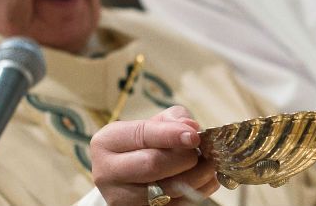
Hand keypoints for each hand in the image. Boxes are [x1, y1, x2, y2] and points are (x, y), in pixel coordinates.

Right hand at [90, 105, 218, 204]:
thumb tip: (191, 127)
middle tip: (202, 152)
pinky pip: (176, 205)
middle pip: (153, 165)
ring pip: (168, 190)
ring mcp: (121, 199)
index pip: (142, 135)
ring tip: (209, 164)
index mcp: (107, 142)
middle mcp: (107, 172)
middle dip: (185, 157)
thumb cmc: (146, 144)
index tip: (194, 136)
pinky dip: (198, 192)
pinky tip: (205, 180)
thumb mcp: (155, 123)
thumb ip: (174, 119)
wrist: (132, 174)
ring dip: (197, 176)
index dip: (171, 135)